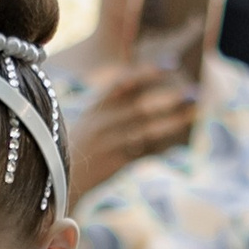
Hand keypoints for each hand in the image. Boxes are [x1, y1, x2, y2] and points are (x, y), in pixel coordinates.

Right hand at [67, 62, 198, 194]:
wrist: (54, 184)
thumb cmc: (77, 148)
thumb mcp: (87, 122)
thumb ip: (112, 108)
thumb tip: (149, 99)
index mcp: (93, 108)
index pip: (122, 84)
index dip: (147, 73)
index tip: (171, 64)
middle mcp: (99, 124)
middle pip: (140, 107)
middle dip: (169, 98)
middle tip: (194, 91)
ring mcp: (106, 145)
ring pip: (147, 131)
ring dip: (173, 120)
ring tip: (195, 111)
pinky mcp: (113, 165)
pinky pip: (144, 152)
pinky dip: (163, 146)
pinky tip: (180, 141)